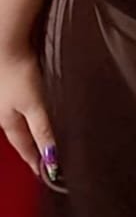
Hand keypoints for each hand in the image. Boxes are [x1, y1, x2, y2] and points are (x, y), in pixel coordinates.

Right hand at [0, 45, 58, 180]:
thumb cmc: (19, 74)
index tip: (44, 173)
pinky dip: (24, 114)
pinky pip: (15, 106)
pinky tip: (28, 110)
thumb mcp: (34, 105)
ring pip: (15, 120)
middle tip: (42, 159)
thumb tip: (51, 158)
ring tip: (37, 138)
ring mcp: (3, 98)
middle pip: (18, 135)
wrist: (5, 43)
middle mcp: (2, 112)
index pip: (24, 147)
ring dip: (26, 131)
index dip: (35, 160)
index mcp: (8, 121)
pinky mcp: (7, 84)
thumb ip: (43, 130)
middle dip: (30, 147)